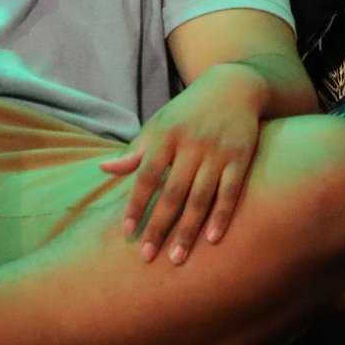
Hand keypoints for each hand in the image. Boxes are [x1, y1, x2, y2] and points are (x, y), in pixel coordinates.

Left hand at [98, 61, 263, 266]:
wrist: (233, 86)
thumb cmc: (188, 111)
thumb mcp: (159, 124)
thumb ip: (135, 150)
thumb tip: (104, 169)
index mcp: (166, 136)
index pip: (146, 176)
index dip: (136, 204)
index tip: (127, 232)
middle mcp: (190, 145)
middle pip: (172, 192)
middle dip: (159, 226)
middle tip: (148, 257)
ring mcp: (216, 152)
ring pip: (200, 197)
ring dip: (188, 229)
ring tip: (177, 258)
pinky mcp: (240, 157)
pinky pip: (230, 191)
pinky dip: (221, 215)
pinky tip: (212, 239)